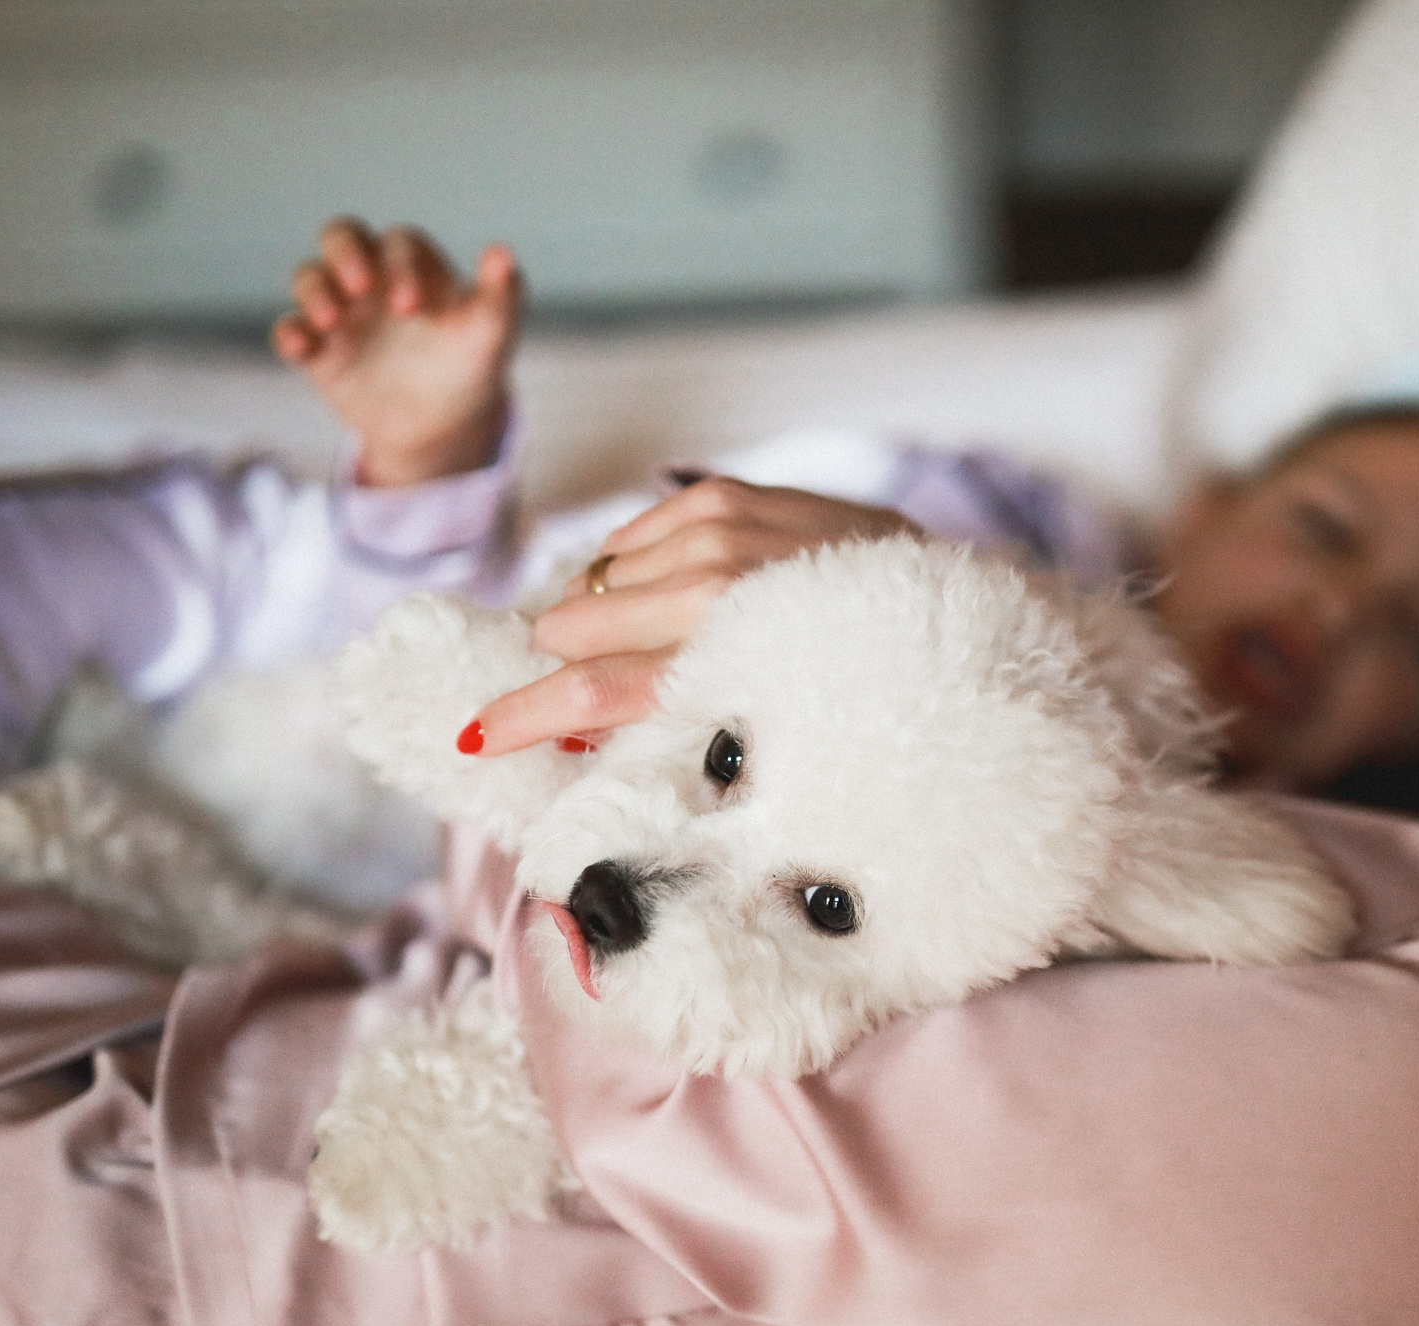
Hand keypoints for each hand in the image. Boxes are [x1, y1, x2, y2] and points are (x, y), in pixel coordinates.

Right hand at [272, 217, 521, 487]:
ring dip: (314, 291)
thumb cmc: (468, 365)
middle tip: (359, 286)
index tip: (411, 308)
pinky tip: (302, 348)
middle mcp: (371, 278)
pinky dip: (290, 334)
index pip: (400, 245)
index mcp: (414, 265)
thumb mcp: (490, 336)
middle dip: (344, 253)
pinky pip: (290, 329)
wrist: (441, 423)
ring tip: (331, 321)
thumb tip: (503, 254)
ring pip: (309, 277)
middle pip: (341, 235)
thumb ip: (500, 296)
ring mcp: (341, 310)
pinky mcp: (318, 348)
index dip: (402, 267)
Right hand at [462, 476, 923, 754]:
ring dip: (596, 613)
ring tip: (625, 642)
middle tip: (562, 686)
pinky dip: (630, 567)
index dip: (524, 714)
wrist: (940, 605)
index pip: (593, 690)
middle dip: (557, 661)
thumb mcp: (779, 728)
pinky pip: (634, 535)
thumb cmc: (858, 685)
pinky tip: (654, 593)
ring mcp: (720, 533)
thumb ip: (684, 726)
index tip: (477, 734)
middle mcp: (717, 588)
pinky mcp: (726, 496)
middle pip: (576, 627)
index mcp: (728, 661)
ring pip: (599, 577)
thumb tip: (590, 736)